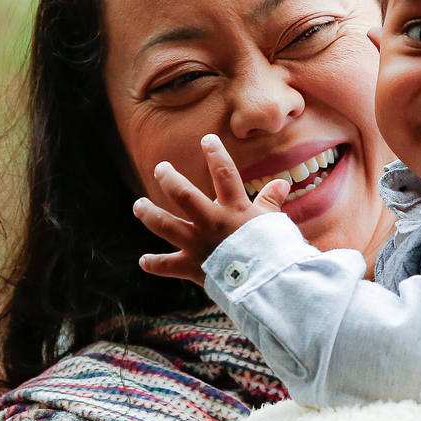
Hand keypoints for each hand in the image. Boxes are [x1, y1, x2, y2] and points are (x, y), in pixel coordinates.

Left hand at [134, 134, 289, 284]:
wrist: (266, 282)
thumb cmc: (274, 251)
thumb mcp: (274, 223)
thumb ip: (271, 202)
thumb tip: (282, 183)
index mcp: (234, 209)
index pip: (224, 174)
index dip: (216, 154)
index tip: (207, 139)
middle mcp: (211, 223)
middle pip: (184, 195)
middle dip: (170, 179)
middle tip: (160, 168)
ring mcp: (199, 244)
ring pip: (166, 225)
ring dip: (149, 214)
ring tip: (139, 205)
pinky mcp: (192, 267)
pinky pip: (168, 266)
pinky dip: (155, 263)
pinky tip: (143, 261)